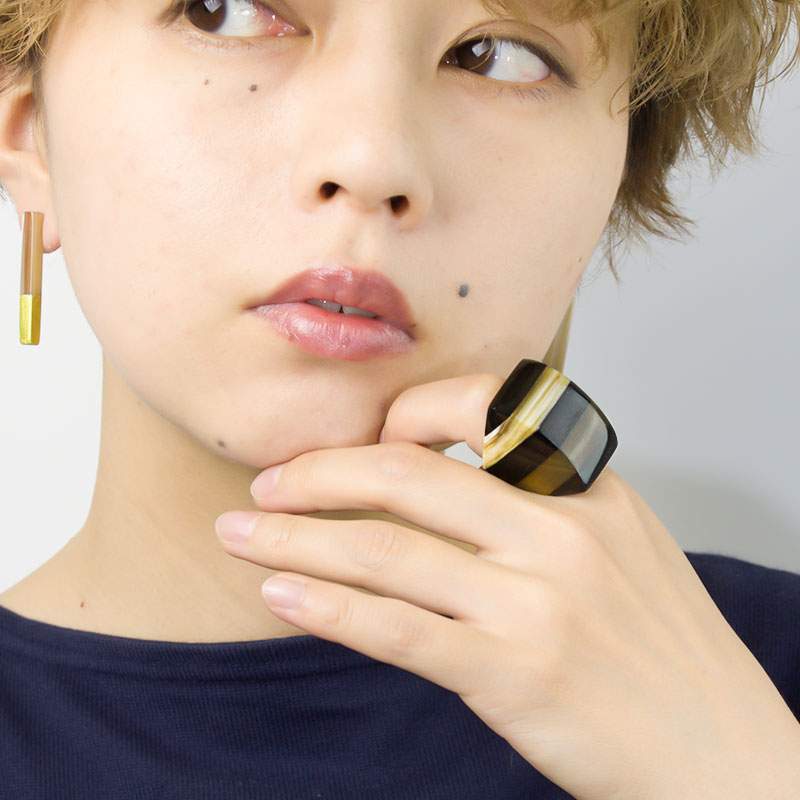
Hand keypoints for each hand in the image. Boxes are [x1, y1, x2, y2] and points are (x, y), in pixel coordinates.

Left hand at [214, 373, 799, 799]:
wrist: (721, 753)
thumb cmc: (661, 646)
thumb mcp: (617, 544)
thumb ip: (536, 505)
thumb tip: (432, 485)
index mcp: (587, 485)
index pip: (476, 410)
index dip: (397, 416)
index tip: (352, 443)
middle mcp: (560, 531)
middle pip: (406, 478)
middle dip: (315, 476)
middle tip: (263, 487)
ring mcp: (536, 603)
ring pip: (385, 550)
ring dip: (295, 539)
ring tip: (239, 536)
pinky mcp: (512, 674)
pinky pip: (396, 628)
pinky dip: (327, 606)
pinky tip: (281, 593)